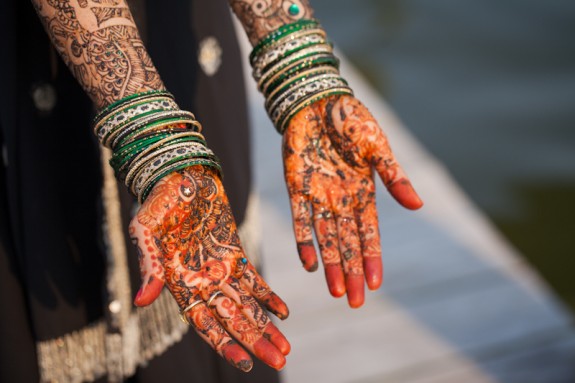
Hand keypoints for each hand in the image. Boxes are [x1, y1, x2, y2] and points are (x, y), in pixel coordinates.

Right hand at [129, 165, 289, 370]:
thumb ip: (149, 266)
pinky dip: (268, 296)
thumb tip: (142, 302)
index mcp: (178, 282)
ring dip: (265, 325)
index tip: (245, 363)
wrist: (179, 173)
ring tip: (286, 348)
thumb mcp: (147, 230)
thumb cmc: (157, 201)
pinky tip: (284, 312)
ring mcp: (219, 268)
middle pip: (231, 319)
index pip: (203, 322)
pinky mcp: (234, 252)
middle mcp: (200, 281)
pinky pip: (253, 279)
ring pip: (245, 305)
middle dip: (254, 340)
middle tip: (279, 360)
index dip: (223, 343)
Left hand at [283, 95, 422, 307]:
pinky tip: (308, 263)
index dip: (372, 258)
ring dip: (330, 264)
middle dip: (352, 272)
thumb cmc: (351, 119)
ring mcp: (319, 196)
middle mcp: (342, 200)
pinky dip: (304, 240)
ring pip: (325, 238)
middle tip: (356, 303)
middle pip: (348, 243)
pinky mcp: (296, 187)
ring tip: (335, 291)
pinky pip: (299, 219)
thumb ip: (393, 176)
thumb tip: (418, 206)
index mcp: (364, 191)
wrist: (317, 99)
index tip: (376, 284)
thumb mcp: (378, 146)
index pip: (370, 232)